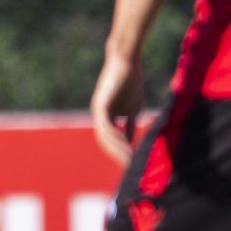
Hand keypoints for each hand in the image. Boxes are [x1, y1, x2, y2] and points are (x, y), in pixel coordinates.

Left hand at [89, 49, 145, 166]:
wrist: (126, 62)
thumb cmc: (131, 83)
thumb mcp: (132, 109)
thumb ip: (129, 125)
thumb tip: (130, 143)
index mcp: (106, 118)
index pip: (110, 141)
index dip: (119, 153)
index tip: (130, 165)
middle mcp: (99, 116)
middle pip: (106, 141)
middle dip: (117, 155)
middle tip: (129, 168)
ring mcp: (98, 110)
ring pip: (105, 135)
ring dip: (118, 149)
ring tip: (129, 160)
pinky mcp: (101, 103)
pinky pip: (107, 124)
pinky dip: (116, 135)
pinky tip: (125, 144)